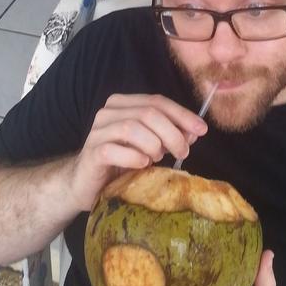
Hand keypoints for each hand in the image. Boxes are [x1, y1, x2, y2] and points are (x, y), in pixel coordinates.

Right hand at [69, 93, 207, 211]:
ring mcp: (97, 132)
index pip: (157, 101)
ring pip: (132, 128)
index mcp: (122, 104)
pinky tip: (143, 165)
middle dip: (172, 132)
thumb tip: (193, 132)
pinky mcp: (92, 153)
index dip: (182, 114)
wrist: (84, 184)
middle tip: (183, 152)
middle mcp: (108, 112)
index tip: (202, 130)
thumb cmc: (119, 162)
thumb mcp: (147, 145)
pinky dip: (135, 157)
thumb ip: (167, 135)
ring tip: (158, 159)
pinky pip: (115, 150)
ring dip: (154, 145)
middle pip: (148, 113)